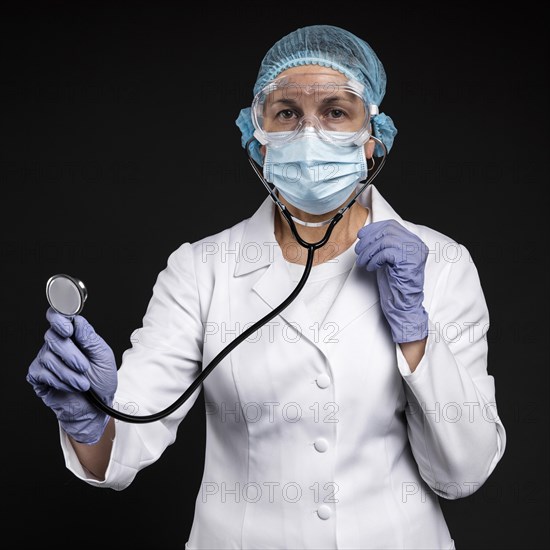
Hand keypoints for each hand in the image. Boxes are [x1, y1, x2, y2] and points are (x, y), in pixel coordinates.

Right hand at [26, 307, 117, 443]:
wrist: (96, 406)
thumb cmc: (101, 380)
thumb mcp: (103, 356)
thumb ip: (90, 338)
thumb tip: (78, 321)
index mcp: (74, 335)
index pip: (59, 317)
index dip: (59, 319)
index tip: (68, 330)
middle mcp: (57, 344)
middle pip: (53, 337)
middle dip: (71, 355)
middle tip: (84, 368)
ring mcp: (46, 359)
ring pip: (48, 357)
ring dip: (69, 373)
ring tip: (83, 383)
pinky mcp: (38, 375)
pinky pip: (42, 373)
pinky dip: (60, 381)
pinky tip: (70, 387)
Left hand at [355, 220, 428, 342]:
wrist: (403, 304)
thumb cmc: (394, 283)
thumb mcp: (386, 259)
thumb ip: (382, 245)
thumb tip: (365, 233)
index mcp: (413, 242)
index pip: (391, 225)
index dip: (373, 229)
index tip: (361, 236)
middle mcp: (417, 245)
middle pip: (388, 230)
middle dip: (368, 240)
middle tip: (359, 251)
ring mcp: (415, 253)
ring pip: (385, 240)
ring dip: (369, 251)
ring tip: (363, 262)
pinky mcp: (409, 262)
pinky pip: (386, 252)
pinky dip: (374, 259)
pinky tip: (371, 267)